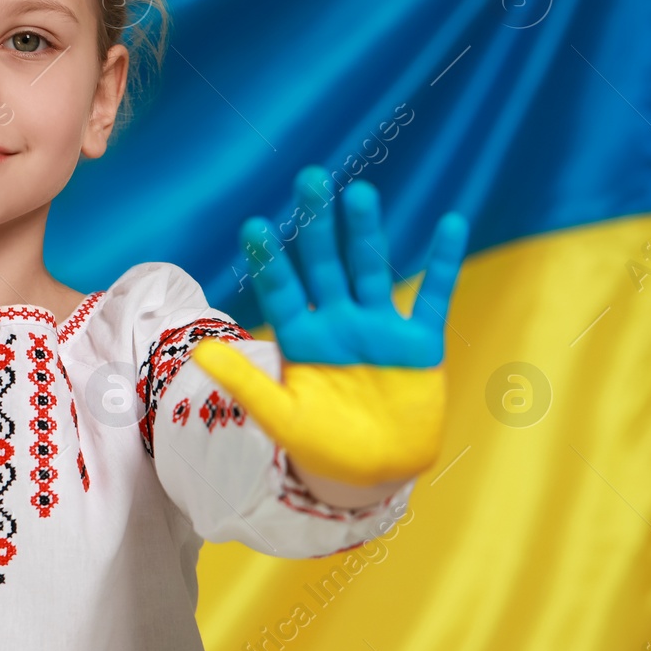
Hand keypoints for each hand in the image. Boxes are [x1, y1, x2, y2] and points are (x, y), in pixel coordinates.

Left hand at [190, 166, 468, 485]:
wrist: (375, 472)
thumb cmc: (321, 444)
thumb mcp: (280, 417)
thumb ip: (246, 382)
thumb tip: (200, 350)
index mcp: (301, 337)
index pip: (281, 290)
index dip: (270, 260)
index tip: (255, 225)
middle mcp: (337, 323)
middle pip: (324, 266)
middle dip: (318, 226)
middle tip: (310, 178)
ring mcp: (379, 329)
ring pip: (371, 272)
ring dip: (367, 235)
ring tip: (361, 194)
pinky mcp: (421, 343)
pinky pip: (434, 297)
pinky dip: (443, 264)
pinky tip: (450, 224)